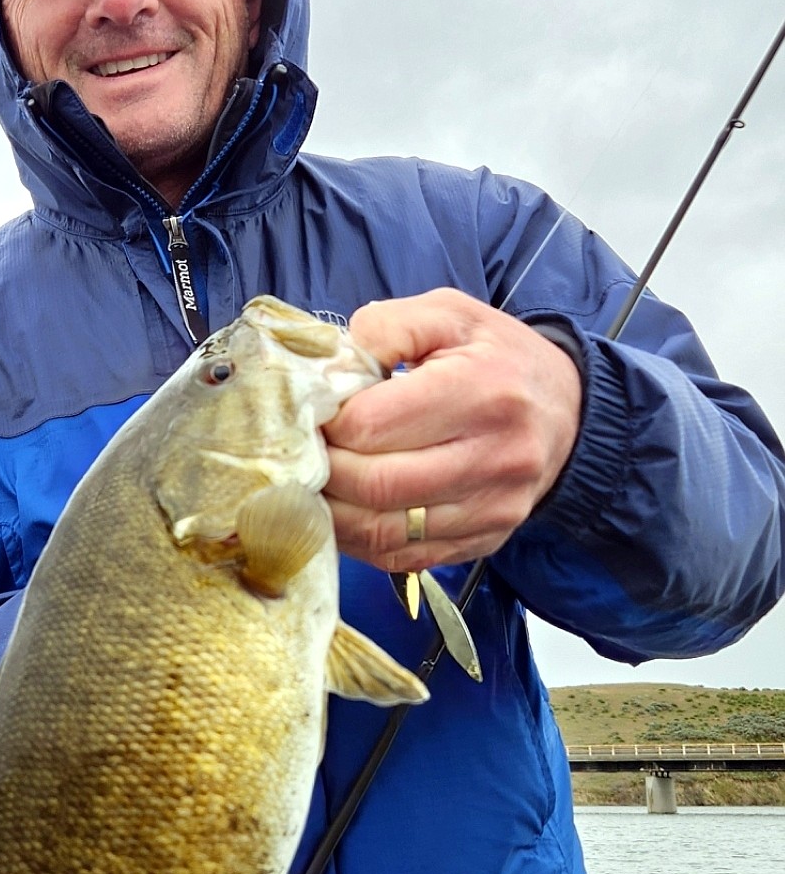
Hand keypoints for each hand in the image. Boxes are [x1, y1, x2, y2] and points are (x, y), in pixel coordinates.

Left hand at [323, 290, 582, 569]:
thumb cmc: (497, 357)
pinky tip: (344, 513)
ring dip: (331, 514)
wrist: (568, 411)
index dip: (326, 423)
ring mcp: (492, 508)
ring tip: (313, 484)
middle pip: (374, 485)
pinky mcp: (484, 540)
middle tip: (304, 452)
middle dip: (323, 471)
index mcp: (482, 390)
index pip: (373, 425)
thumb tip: (331, 370)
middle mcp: (494, 456)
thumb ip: (387, 327)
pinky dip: (359, 542)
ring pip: (383, 532)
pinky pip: (402, 558)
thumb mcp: (449, 314)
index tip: (311, 413)